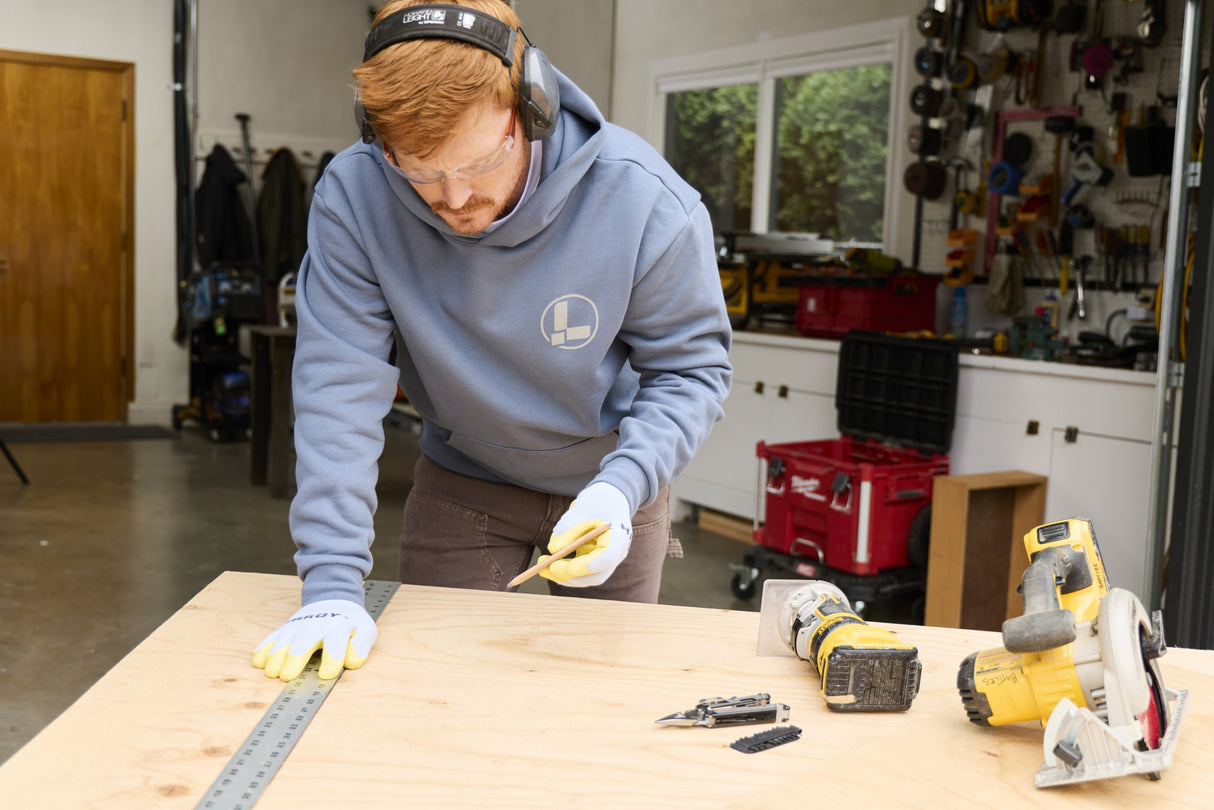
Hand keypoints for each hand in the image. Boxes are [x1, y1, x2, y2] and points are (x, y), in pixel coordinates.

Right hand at [251, 599, 376, 681]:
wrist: (332, 598)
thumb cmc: (349, 622)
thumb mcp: (365, 629)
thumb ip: (362, 644)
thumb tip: (353, 661)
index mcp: (339, 625)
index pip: (336, 641)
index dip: (332, 658)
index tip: (326, 675)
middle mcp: (316, 624)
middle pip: (304, 639)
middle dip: (295, 657)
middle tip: (286, 676)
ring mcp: (298, 625)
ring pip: (284, 639)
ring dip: (276, 655)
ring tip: (271, 672)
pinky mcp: (285, 628)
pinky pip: (272, 637)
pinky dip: (263, 649)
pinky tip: (258, 661)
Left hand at [540, 482, 632, 586]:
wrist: (608, 499)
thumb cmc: (595, 502)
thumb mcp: (580, 510)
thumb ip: (568, 530)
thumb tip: (554, 551)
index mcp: (619, 535)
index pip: (609, 556)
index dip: (591, 564)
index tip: (570, 568)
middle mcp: (616, 554)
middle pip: (596, 575)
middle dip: (570, 575)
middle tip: (548, 568)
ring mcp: (608, 562)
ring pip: (587, 578)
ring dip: (563, 576)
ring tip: (541, 566)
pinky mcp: (597, 564)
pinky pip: (582, 575)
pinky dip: (566, 573)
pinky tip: (549, 566)